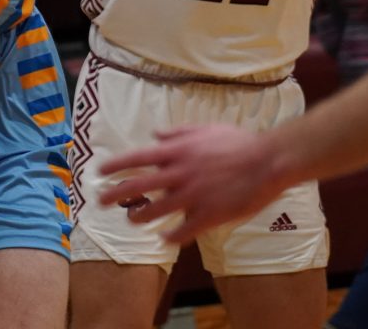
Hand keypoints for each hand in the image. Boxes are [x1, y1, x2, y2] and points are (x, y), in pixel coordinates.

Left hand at [96, 123, 283, 244]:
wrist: (268, 161)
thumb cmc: (239, 142)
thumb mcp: (205, 129)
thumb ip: (177, 131)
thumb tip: (154, 133)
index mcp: (177, 151)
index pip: (137, 158)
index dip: (116, 166)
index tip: (99, 172)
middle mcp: (180, 173)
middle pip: (139, 185)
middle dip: (116, 194)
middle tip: (101, 201)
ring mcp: (193, 195)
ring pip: (157, 210)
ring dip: (140, 216)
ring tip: (131, 220)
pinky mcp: (210, 214)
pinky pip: (184, 230)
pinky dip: (172, 236)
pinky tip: (164, 239)